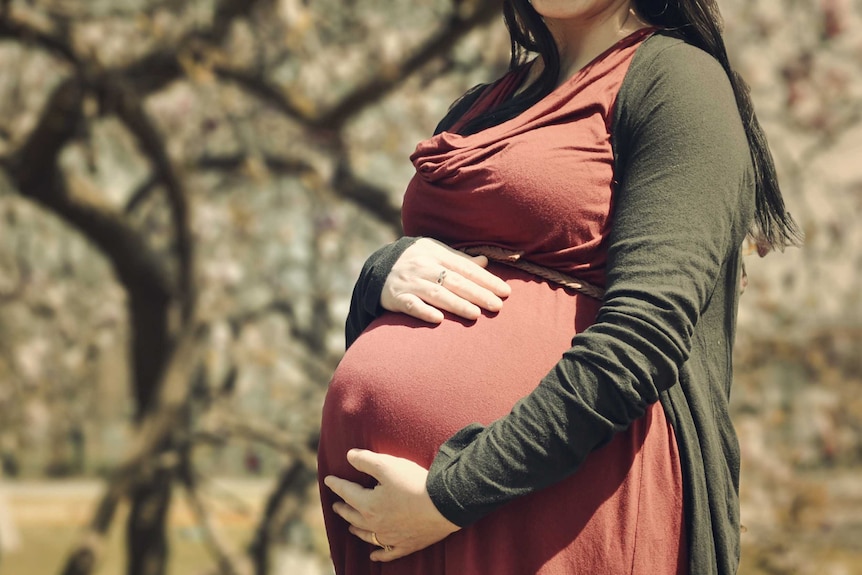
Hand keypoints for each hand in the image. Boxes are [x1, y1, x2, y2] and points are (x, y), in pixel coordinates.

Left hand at [323, 449, 460, 561]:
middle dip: (343, 509)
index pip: (347, 492)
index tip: (328, 480)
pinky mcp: (406, 545)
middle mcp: (375, 524)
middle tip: (336, 505)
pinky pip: (388, 553)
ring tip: (350, 526)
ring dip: (356, 529)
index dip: (336, 485)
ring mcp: (391, 537)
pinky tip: (373, 556)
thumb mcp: (388, 465)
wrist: (444, 505)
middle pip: (353, 516)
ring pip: (367, 535)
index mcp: (368, 504)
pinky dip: (379, 555)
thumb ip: (365, 460)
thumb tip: (349, 456)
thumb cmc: (414, 483)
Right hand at [382, 238, 510, 322]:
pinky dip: (424, 311)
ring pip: (436, 294)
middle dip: (477, 294)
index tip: (504, 291)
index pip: (465, 267)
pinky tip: (438, 319)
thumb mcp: (435, 253)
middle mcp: (423, 266)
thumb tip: (485, 261)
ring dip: (456, 304)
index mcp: (435, 253)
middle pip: (454, 281)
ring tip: (476, 314)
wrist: (377, 268)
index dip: (486, 279)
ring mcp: (409, 282)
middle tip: (497, 306)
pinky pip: (410, 305)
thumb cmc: (415, 261)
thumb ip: (459, 259)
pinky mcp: (395, 297)